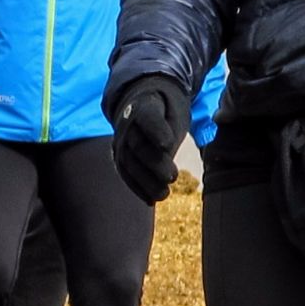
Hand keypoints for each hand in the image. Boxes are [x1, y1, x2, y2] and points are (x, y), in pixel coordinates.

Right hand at [109, 75, 190, 204]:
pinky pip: (124, 173)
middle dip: (154, 163)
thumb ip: (177, 127)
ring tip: (163, 194)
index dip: (156, 130)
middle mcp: (126, 124)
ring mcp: (119, 140)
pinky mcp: (118, 156)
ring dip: (145, 181)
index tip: (168, 145)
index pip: (148, 116)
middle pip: (138, 145)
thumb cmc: (165, 111)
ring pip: (129, 163)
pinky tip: (150, 200)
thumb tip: (186, 145)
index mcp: (143, 105)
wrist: (138, 107)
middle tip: (172, 177)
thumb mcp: (176, 111)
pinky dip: (136, 188)